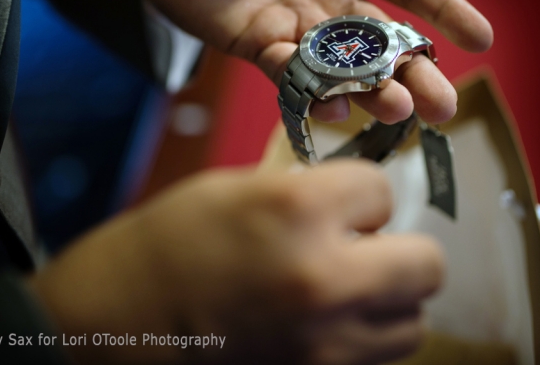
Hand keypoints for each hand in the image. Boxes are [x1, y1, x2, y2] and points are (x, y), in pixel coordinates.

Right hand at [27, 161, 443, 363]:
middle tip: (362, 250)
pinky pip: (376, 361)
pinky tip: (323, 326)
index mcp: (297, 210)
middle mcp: (324, 278)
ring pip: (411, 324)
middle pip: (426, 264)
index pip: (382, 191)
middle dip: (398, 251)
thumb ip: (305, 193)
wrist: (112, 324)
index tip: (341, 206)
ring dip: (386, 303)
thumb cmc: (166, 246)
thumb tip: (356, 206)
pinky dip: (361, 341)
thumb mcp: (234, 191)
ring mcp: (325, 345)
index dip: (360, 196)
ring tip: (343, 294)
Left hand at [142, 0, 491, 123]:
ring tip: (398, 110)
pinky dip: (311, 91)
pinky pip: (291, 76)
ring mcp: (296, 28)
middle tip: (445, 108)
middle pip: (386, 43)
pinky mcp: (259, 48)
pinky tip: (332, 104)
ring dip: (372, 92)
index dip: (446, 10)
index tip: (482, 40)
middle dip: (416, 73)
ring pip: (345, 69)